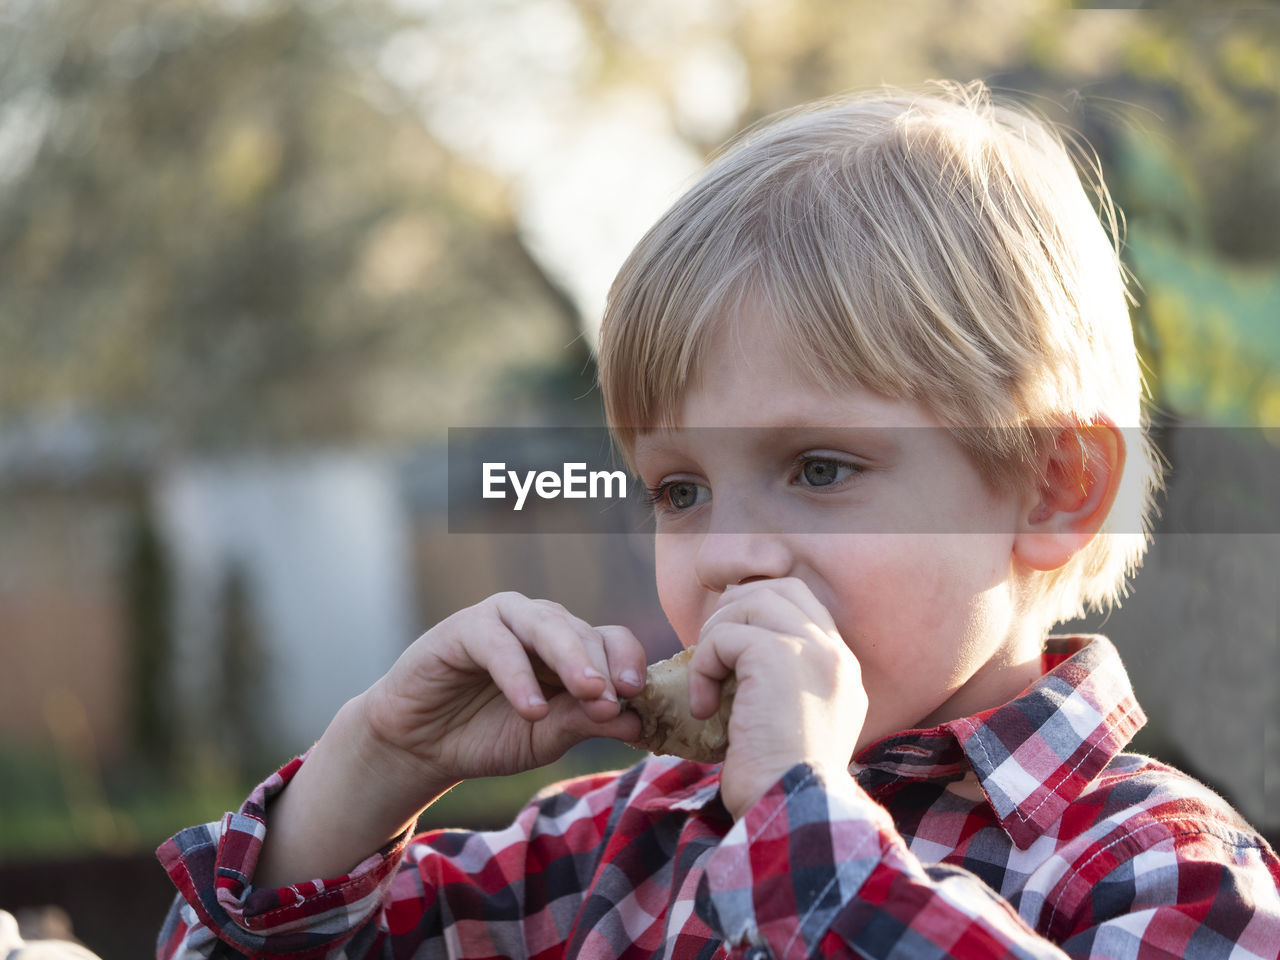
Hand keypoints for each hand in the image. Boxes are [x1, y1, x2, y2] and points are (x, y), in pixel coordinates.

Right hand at [359, 592, 646, 804]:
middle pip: (584, 631)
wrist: (422, 745)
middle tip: (612, 699)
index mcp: (570, 647)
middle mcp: (541, 625)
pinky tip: (531, 708)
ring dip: (571, 659)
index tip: (637, 698)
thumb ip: (585, 723)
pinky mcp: (464, 628)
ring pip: (547, 625)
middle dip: (603, 666)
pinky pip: (498, 643)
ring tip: (589, 694)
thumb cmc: (489, 734)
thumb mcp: (546, 737)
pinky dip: (519, 676)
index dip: (628, 664)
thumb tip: (636, 722)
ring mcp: (504, 620)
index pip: (612, 640)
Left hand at [687, 578, 866, 818]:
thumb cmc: (781, 782)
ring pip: (750, 602)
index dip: (760, 611)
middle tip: (712, 652)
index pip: (804, 605)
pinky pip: (725, 636)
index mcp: (843, 669)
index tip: (730, 648)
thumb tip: (737, 656)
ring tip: (706, 681)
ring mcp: (810, 651)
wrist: (792, 810)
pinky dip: (703, 665)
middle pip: (780, 588)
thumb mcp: (794, 726)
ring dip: (716, 636)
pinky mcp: (777, 657)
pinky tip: (703, 706)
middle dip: (736, 609)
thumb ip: (785, 685)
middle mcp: (835, 653)